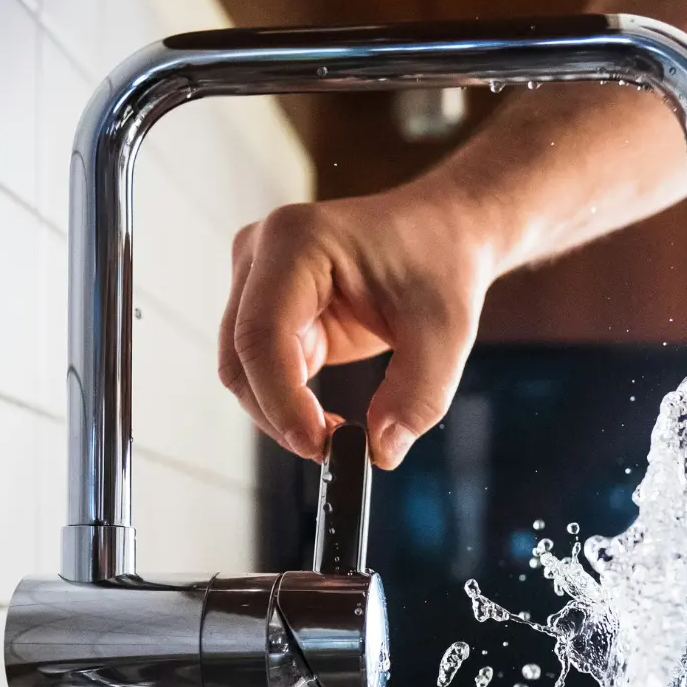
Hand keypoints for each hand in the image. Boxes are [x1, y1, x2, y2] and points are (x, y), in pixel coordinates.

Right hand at [218, 180, 499, 469]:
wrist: (442, 234)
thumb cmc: (441, 263)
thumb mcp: (446, 333)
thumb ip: (418, 396)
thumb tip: (381, 451)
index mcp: (297, 241)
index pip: (262, 334)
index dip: (281, 399)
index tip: (320, 445)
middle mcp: (262, 254)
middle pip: (240, 358)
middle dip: (279, 415)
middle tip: (332, 451)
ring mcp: (258, 282)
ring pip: (243, 372)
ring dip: (281, 414)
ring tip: (337, 435)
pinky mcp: (269, 311)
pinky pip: (263, 373)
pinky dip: (289, 406)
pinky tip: (328, 420)